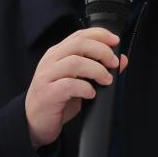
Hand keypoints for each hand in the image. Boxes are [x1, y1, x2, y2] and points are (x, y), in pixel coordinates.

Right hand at [25, 27, 128, 148]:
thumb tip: (121, 60)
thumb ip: (97, 69)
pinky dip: (85, 88)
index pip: (79, 35)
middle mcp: (50, 61)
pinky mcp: (47, 93)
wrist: (35, 122)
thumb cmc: (58, 99)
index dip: (99, 34)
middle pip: (78, 45)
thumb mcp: (80, 81)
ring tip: (106, 80)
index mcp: (57, 54)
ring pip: (74, 62)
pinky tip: (91, 94)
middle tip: (113, 63)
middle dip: (101, 51)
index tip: (115, 41)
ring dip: (96, 70)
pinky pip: (68, 85)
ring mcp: (47, 76)